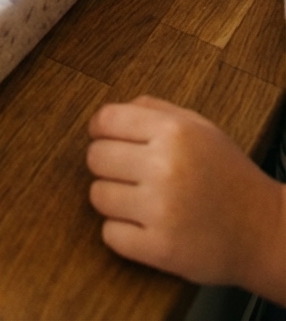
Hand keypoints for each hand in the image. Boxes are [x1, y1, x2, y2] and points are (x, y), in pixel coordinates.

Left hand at [87, 95, 285, 303]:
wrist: (264, 230)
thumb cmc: (228, 175)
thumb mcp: (199, 127)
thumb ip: (153, 110)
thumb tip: (106, 116)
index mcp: (174, 131)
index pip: (105, 120)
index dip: (100, 130)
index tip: (106, 139)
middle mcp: (165, 166)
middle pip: (95, 157)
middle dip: (107, 165)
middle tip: (128, 174)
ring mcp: (161, 210)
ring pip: (97, 195)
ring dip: (113, 199)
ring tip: (139, 201)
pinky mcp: (160, 248)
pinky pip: (109, 234)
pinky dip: (121, 232)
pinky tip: (144, 226)